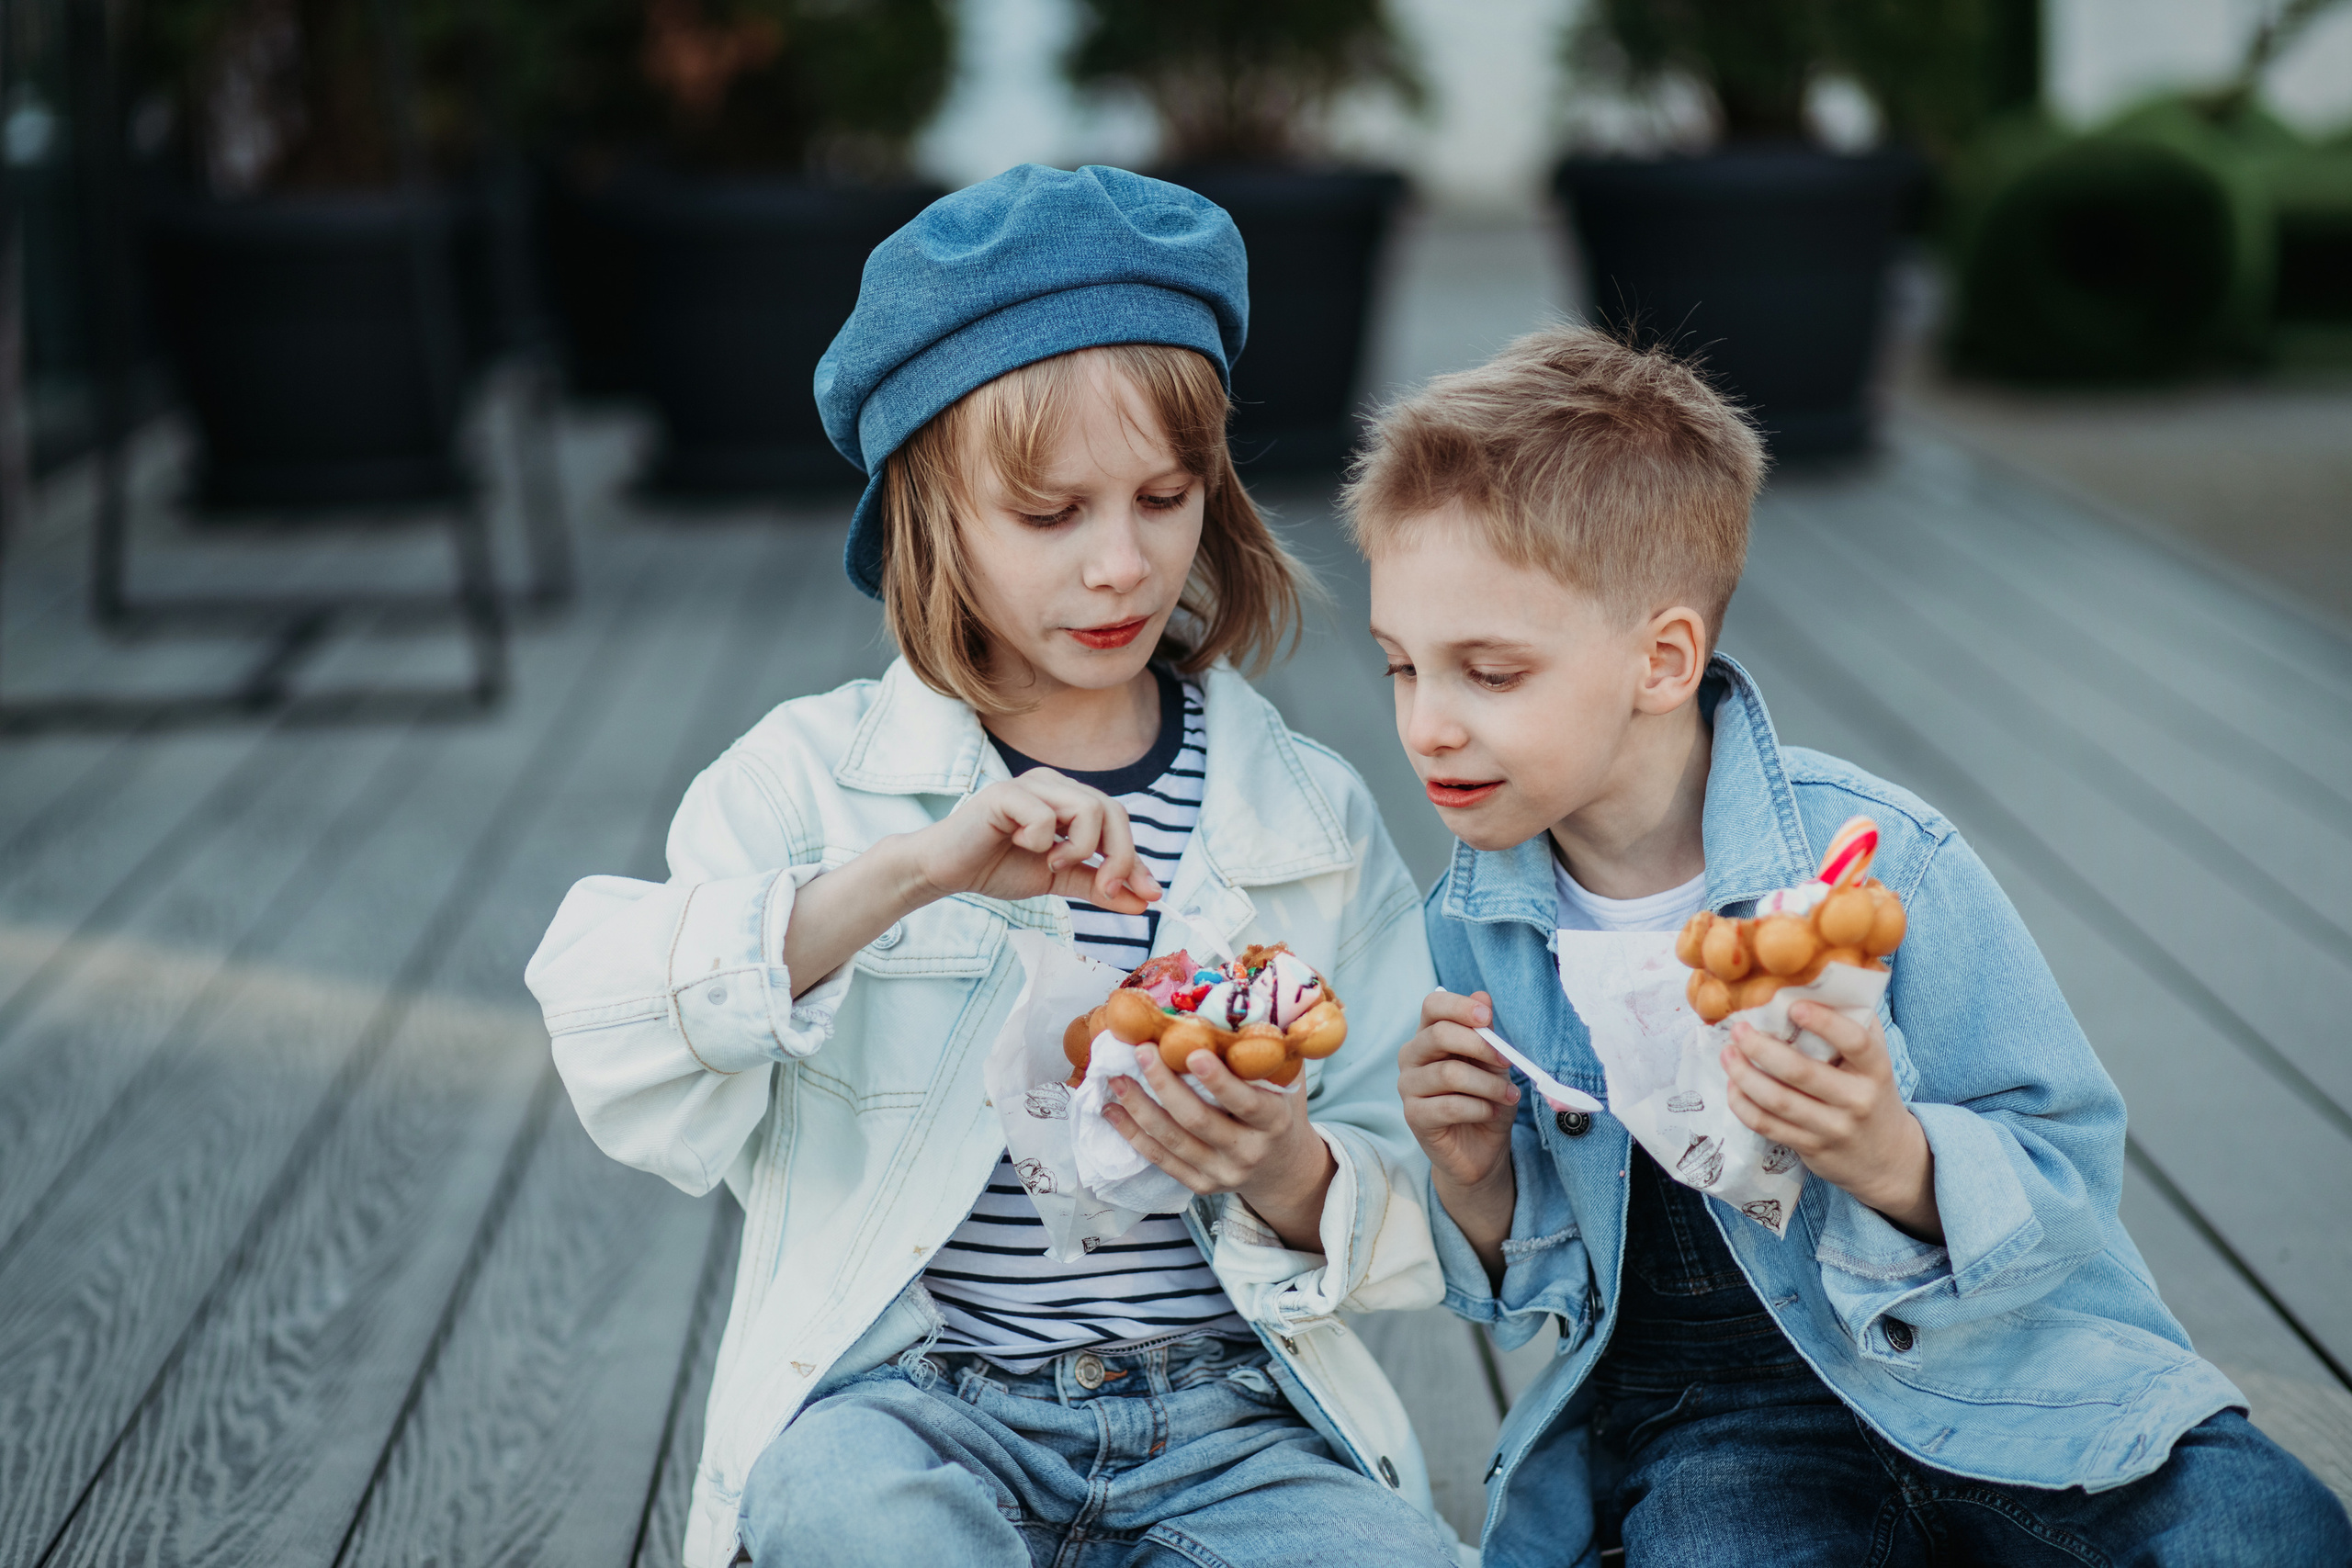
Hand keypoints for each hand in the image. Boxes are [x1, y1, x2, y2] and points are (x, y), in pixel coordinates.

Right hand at [906, 769, 1160, 912]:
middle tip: (1104, 889)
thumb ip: (1097, 886)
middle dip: (1119, 857)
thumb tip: (1142, 902)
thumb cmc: (997, 866)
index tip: (1150, 895)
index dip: (1137, 859)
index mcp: (1069, 798)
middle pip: (1113, 811)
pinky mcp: (1006, 793)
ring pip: (1088, 809)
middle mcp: (1055, 784)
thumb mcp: (1058, 880)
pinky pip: (1045, 816)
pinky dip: (1040, 841)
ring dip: (1079, 848)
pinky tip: (1018, 845)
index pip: (1119, 821)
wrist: (947, 870)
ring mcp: (1031, 783)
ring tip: (1051, 863)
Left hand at [1100, 1043, 1335, 1253]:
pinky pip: (1161, 1160)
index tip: (1192, 1053)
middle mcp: (1248, 1152)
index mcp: (1274, 1122)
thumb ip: (1266, 1050)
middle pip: (1199, 1121)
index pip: (1246, 1103)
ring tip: (1117, 1079)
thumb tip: (1235, 1003)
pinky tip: (1113, 1110)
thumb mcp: (1287, 1082)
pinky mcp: (1201, 1185)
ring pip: (1173, 1141)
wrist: (1284, 1168)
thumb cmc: (1281, 1111)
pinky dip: (1133, 1134)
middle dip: (1165, 1085)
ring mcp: (1222, 1173)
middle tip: (1142, 1052)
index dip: (1218, 1080)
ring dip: (1140, 1108)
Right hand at [1398, 989, 1518, 1283]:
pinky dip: (1478, 1108)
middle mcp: (1412, 1057)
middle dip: (1479, 1046)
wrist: (1481, 1150)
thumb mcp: (1494, 1064)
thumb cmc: (1486, 1100)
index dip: (1458, 1007)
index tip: (1487, 1017)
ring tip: (1508, 1096)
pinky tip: (1489, 1113)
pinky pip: (1449, 1106)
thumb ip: (1487, 1034)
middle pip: (1437, 1035)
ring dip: (1487, 1085)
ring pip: (1448, 1074)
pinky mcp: (1414, 1116)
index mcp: (1430, 1036)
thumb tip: (1482, 997)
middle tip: (1507, 1061)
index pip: (1432, 1006)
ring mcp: (1408, 1087)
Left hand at [1723, 1001, 1941, 1241]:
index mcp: (1876, 1069)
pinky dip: (1743, 1104)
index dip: (1824, 1022)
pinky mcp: (1811, 1148)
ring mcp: (1832, 1128)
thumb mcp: (1874, 1059)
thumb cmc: (1872, 1092)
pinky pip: (1768, 1125)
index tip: (1793, 1005)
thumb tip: (1813, 980)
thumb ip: (1853, 1023)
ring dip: (1744, 1075)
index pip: (1855, 1041)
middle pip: (1801, 1072)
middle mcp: (1857, 1100)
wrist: (1887, 1157)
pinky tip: (1733, 1085)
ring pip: (1778, 1101)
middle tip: (1739, 1029)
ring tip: (1727, 1053)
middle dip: (1762, 1048)